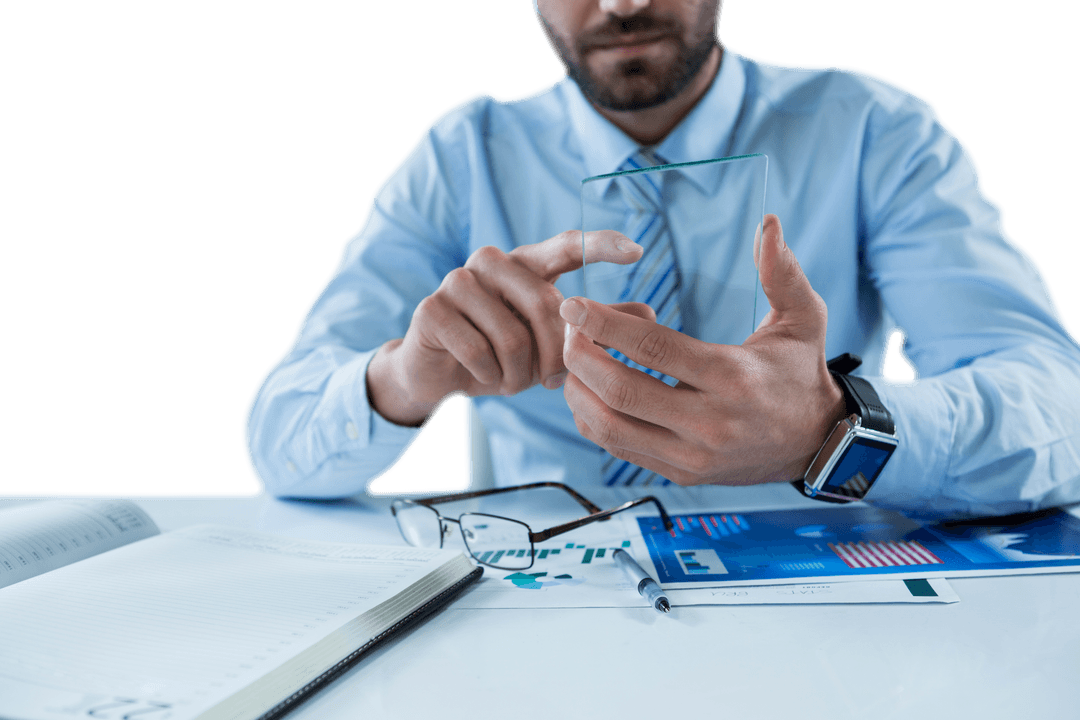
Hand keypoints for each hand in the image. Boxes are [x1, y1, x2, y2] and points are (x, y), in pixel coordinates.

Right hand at [368, 230, 652, 425]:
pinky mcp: (432, 309)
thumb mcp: (551, 341)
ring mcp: (458, 281)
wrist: (440, 373)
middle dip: (555, 356)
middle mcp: (492, 261)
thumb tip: (650, 313)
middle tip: (550, 381)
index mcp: (526, 263)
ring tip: (510, 379)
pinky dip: (489, 375)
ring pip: (513, 336)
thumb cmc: (502, 351)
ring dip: (518, 373)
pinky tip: (484, 376)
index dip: (600, 246)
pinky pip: (478, 351)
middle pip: (548, 308)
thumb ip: (595, 325)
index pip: (567, 245)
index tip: (637, 252)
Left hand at [560, 214, 846, 485]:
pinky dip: (592, 418)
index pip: (655, 350)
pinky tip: (588, 390)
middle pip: (622, 392)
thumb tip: (768, 223)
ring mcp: (693, 454)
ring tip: (571, 358)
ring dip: (578, 391)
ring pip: (610, 427)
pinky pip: (619, 447)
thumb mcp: (804, 320)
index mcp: (733, 378)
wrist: (817, 442)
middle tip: (565, 328)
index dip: (607, 326)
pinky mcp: (681, 473)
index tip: (573, 305)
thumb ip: (781, 273)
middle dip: (580, 357)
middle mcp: (710, 422)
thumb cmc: (800, 373)